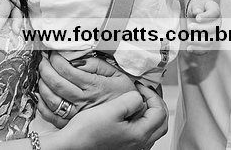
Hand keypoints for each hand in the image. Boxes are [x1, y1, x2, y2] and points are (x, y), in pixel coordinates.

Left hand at [37, 53, 136, 127]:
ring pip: (51, 99)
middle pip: (56, 83)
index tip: (52, 53)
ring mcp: (76, 114)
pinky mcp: (72, 124)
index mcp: (94, 86)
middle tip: (43, 61)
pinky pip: (52, 116)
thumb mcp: (117, 74)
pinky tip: (41, 95)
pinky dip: (42, 105)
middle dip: (45, 68)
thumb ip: (98, 65)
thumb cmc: (123, 96)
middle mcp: (83, 100)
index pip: (67, 70)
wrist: (132, 118)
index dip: (56, 60)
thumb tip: (79, 59)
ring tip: (42, 75)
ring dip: (42, 84)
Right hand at [53, 85, 167, 149]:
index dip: (152, 95)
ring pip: (151, 131)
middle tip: (145, 94)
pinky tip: (126, 117)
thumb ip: (131, 100)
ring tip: (136, 103)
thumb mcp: (112, 108)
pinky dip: (139, 123)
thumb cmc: (87, 132)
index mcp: (139, 135)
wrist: (70, 147)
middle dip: (155, 105)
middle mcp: (138, 145)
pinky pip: (139, 136)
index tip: (140, 87)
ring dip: (148, 115)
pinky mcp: (122, 149)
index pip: (159, 113)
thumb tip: (139, 97)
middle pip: (160, 124)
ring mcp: (131, 149)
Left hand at [186, 0, 220, 55]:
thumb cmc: (198, 7)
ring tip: (188, 38)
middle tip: (189, 26)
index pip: (214, 13)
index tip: (197, 18)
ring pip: (209, 41)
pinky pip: (205, 49)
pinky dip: (197, 50)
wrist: (200, 13)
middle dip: (201, 29)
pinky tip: (189, 48)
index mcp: (215, 11)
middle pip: (213, 28)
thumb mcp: (197, 4)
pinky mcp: (209, 42)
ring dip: (198, 41)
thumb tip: (197, 12)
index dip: (206, 17)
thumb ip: (197, 7)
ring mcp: (214, 34)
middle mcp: (217, 23)